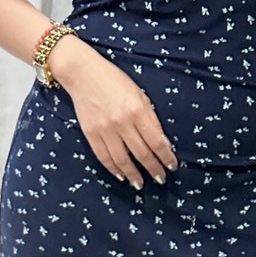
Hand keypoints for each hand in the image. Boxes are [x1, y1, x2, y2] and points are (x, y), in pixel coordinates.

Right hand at [47, 36, 178, 188]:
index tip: (172, 166)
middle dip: (153, 169)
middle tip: (160, 179)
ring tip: (140, 183)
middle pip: (142, 153)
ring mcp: (105, 130)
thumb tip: (161, 141)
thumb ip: (149, 117)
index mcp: (138, 110)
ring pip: (123, 160)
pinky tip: (121, 175)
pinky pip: (104, 157)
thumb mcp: (139, 93)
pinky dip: (113, 169)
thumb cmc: (114, 80)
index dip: (166, 157)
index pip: (156, 141)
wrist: (82, 73)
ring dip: (133, 174)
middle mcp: (123, 123)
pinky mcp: (91, 134)